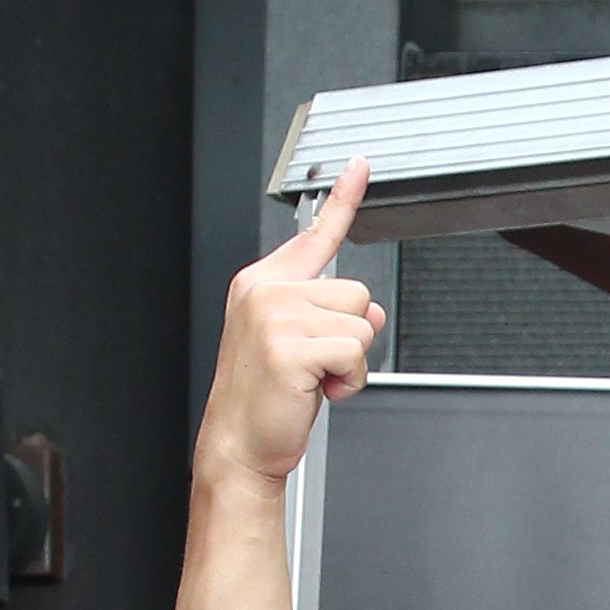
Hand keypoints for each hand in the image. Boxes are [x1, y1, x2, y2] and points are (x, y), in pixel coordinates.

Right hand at [195, 164, 384, 495]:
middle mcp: (267, 292)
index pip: (314, 235)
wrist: (240, 443)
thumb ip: (329, 316)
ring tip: (314, 378)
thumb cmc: (266, 398)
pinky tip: (319, 390)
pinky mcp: (288, 345)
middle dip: (349, 335)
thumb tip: (369, 312)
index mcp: (264, 284)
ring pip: (359, 324)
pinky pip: (354, 352)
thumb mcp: (299, 345)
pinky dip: (349, 380)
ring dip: (350, 361)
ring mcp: (274, 316)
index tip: (360, 166)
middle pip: (355, 293)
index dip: (343, 198)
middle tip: (316, 364)